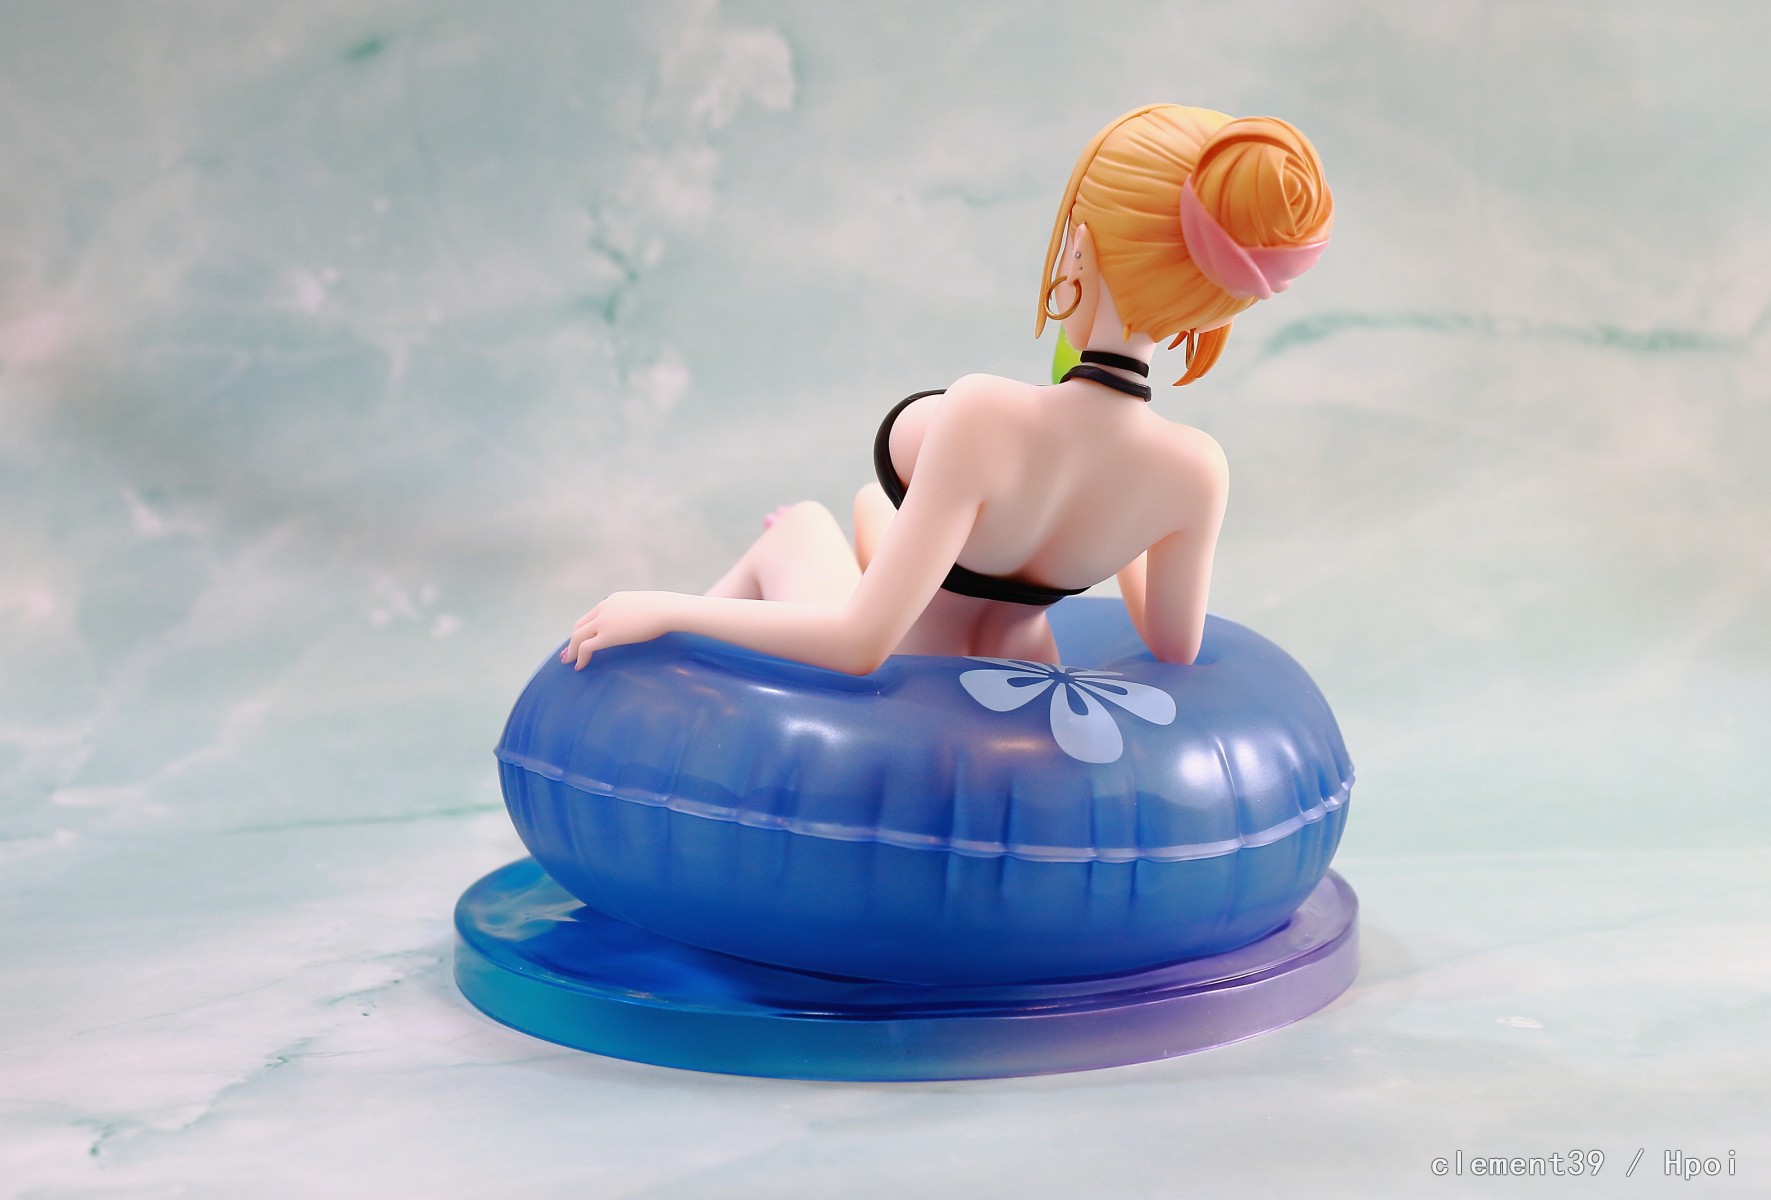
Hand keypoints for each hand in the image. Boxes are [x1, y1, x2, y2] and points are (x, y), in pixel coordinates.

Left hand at [563, 591, 681, 668]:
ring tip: (569, 662)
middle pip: (579, 625)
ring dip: (572, 651)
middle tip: (568, 653)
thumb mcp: (646, 607)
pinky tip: (580, 666)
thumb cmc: (666, 609)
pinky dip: (580, 657)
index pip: (592, 616)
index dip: (584, 629)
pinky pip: (586, 647)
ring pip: (577, 636)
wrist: (668, 609)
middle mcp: (603, 608)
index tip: (581, 640)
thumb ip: (638, 613)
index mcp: (612, 601)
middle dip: (572, 640)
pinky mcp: (607, 635)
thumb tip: (644, 622)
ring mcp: (604, 621)